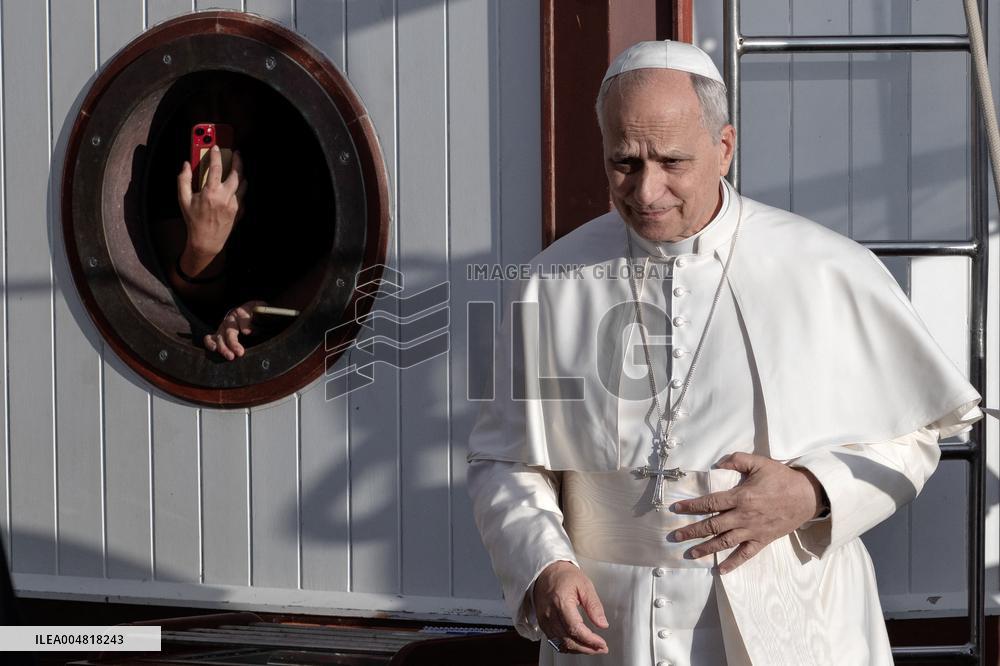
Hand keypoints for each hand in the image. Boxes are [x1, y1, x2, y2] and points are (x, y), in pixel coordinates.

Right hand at [177, 145, 246, 276]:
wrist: (206, 241)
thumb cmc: (193, 221)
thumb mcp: (183, 200)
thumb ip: (183, 180)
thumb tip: (186, 165)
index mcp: (211, 192)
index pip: (216, 168)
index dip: (216, 155)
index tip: (216, 147)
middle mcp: (225, 197)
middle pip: (236, 173)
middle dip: (237, 160)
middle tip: (236, 152)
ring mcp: (234, 204)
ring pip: (243, 183)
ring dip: (242, 172)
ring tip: (239, 164)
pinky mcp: (239, 211)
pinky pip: (243, 195)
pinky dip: (242, 186)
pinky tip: (240, 182)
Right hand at [204, 300, 265, 360]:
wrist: (249, 313)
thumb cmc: (255, 312)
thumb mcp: (259, 309)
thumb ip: (259, 313)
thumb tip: (247, 331)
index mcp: (241, 312)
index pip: (242, 317)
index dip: (244, 324)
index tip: (247, 332)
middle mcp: (230, 320)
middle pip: (230, 331)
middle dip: (233, 343)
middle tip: (240, 352)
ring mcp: (223, 328)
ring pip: (220, 337)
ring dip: (223, 348)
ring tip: (230, 356)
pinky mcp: (219, 335)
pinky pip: (210, 338)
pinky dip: (209, 343)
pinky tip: (213, 349)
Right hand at [532, 561, 608, 654]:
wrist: (546, 571)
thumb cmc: (564, 575)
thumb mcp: (585, 585)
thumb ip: (594, 606)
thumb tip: (603, 624)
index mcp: (561, 601)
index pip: (575, 629)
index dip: (590, 640)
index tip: (602, 644)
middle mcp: (550, 613)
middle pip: (568, 640)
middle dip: (587, 648)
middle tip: (601, 648)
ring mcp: (544, 620)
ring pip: (561, 644)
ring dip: (578, 650)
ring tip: (593, 648)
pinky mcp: (542, 624)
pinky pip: (554, 641)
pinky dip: (568, 647)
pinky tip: (579, 644)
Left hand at [667, 452, 823, 573]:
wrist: (807, 496)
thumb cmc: (782, 478)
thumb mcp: (759, 462)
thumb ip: (737, 459)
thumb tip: (718, 463)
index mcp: (741, 497)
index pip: (710, 503)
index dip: (691, 506)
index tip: (676, 509)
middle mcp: (744, 516)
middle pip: (712, 525)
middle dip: (691, 531)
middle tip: (675, 536)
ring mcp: (753, 530)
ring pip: (724, 542)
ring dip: (706, 548)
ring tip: (690, 554)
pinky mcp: (763, 540)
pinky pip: (746, 554)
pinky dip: (733, 563)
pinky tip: (720, 570)